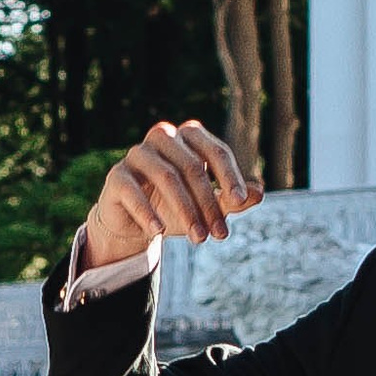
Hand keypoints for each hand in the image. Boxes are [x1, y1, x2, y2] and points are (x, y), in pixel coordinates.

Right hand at [80, 117, 260, 270]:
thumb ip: (232, 199)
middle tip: (220, 234)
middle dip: (209, 203)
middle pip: (193, 166)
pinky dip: (148, 212)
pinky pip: (133, 191)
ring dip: (185, 211)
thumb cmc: (175, 207)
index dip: (229, 175)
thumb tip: (258, 193)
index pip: (215, 151)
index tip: (240, 201)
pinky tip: (160, 231)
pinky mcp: (116, 175)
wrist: (134, 223)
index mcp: (189, 137)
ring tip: (198, 238)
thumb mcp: (207, 206)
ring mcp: (137, 154)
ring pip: (166, 177)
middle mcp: (163, 137)